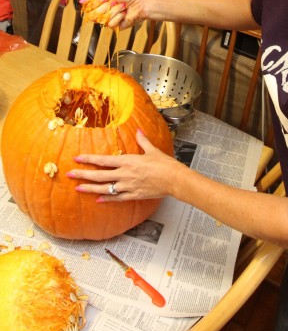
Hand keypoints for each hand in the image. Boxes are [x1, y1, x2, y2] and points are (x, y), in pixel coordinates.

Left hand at [66, 130, 181, 201]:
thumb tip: (139, 130)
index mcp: (128, 161)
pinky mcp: (133, 195)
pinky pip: (116, 198)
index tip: (77, 158)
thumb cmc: (165, 164)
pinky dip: (106, 199)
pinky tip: (98, 199)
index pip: (104, 160)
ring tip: (78, 188)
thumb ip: (143, 140)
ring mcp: (128, 186)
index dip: (89, 159)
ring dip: (90, 188)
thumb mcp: (152, 150)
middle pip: (99, 175)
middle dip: (83, 174)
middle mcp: (125, 174)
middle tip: (70, 174)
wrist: (174, 180)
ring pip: (104, 188)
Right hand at [79, 0, 154, 29]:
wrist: (141, 3)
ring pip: (104, 19)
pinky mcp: (117, 27)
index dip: (95, 4)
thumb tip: (81, 1)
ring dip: (114, 11)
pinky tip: (124, 14)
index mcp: (102, 4)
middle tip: (114, 2)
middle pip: (95, 14)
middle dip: (106, 6)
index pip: (90, 8)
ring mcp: (111, 20)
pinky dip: (118, 17)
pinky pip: (111, 24)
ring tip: (122, 7)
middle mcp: (105, 13)